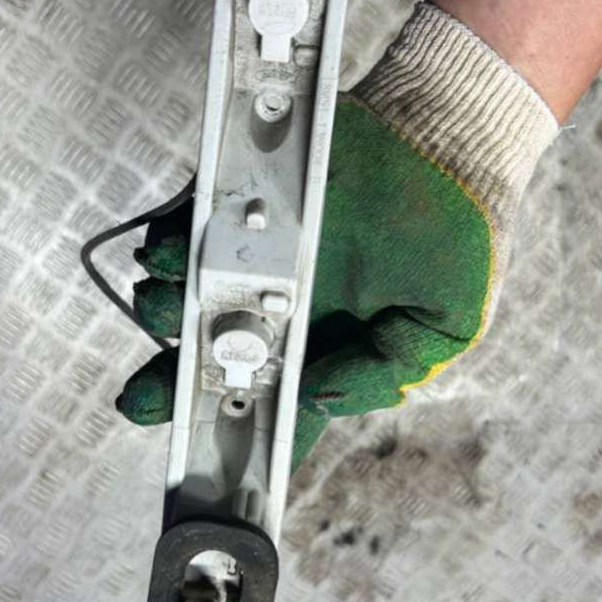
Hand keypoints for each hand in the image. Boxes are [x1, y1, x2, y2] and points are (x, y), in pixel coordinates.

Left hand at [114, 3, 556, 467]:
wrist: (450, 142)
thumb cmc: (456, 240)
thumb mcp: (442, 329)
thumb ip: (381, 373)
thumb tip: (312, 396)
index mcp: (322, 346)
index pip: (271, 402)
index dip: (234, 435)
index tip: (198, 459)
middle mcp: (280, 308)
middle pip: (210, 359)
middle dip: (170, 384)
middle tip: (145, 398)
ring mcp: (257, 257)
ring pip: (191, 295)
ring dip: (167, 309)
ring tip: (162, 306)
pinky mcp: (243, 202)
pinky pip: (191, 226)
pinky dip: (170, 242)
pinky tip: (164, 256)